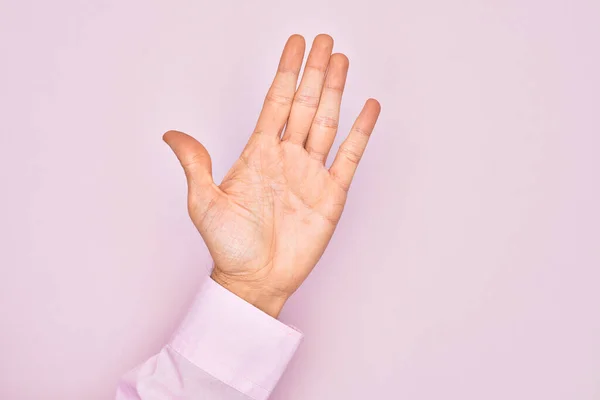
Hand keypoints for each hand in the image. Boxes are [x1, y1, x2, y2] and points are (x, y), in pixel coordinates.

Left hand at [164, 34, 380, 316]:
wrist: (255, 280)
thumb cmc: (229, 246)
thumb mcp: (204, 203)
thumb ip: (195, 164)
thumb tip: (172, 134)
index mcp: (259, 154)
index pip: (276, 102)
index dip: (286, 72)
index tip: (295, 45)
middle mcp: (287, 157)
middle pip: (305, 104)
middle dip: (314, 71)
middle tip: (325, 41)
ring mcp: (311, 173)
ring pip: (327, 122)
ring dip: (335, 91)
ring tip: (342, 62)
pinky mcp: (331, 194)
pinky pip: (349, 157)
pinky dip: (360, 132)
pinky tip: (366, 108)